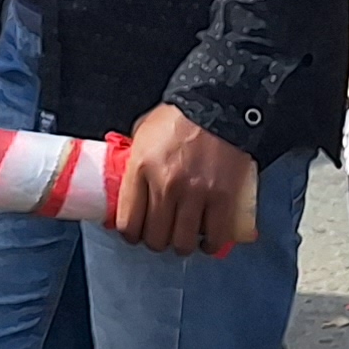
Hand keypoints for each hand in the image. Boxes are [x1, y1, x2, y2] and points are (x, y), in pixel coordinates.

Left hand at [111, 105, 254, 257]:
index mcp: (141, 169)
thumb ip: (133, 160)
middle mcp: (166, 185)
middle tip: (161, 234)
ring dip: (181, 245)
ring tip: (183, 237)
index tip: (136, 233)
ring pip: (183, 242)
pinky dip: (210, 244)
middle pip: (155, 238)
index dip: (131, 234)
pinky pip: (215, 236)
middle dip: (156, 241)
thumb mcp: (143, 133)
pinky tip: (207, 240)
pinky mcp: (223, 198)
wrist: (218, 103)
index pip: (128, 222)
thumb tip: (125, 183)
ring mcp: (195, 194)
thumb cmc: (179, 116)